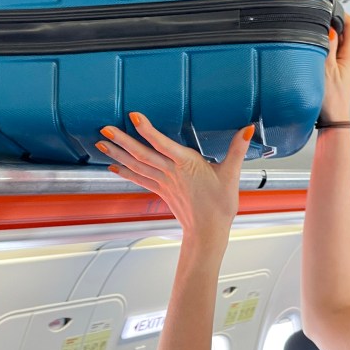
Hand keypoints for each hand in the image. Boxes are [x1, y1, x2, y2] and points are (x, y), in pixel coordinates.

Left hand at [98, 113, 252, 241]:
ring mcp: (163, 182)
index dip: (148, 130)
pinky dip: (124, 171)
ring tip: (101, 142)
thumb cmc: (219, 206)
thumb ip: (237, 149)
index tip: (134, 116)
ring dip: (118, 153)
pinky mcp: (160, 190)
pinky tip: (112, 165)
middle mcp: (170, 172)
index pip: (163, 144)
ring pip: (136, 165)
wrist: (209, 233)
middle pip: (142, 154)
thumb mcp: (231, 175)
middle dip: (122, 140)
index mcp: (187, 164)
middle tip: (105, 128)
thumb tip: (247, 129)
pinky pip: (139, 178)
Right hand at [321, 12, 349, 121]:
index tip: (327, 7)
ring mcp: (340, 63)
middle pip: (341, 30)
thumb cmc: (332, 102)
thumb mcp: (327, 71)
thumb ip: (327, 47)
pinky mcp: (333, 69)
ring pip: (333, 41)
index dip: (340, 12)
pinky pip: (327, 51)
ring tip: (310, 33)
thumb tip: (327, 27)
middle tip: (314, 18)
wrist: (331, 120)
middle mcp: (347, 57)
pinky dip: (319, 46)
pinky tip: (310, 50)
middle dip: (329, 22)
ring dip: (323, 35)